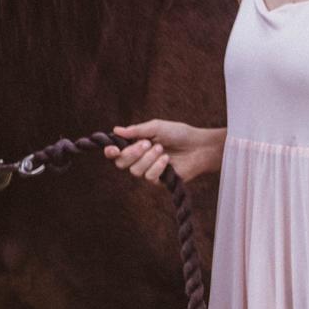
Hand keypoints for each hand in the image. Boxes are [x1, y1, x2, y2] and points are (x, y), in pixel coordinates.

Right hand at [105, 120, 220, 183]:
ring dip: (148, 158)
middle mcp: (138, 159)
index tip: (114, 148)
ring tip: (161, 149)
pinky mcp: (158, 181)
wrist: (198, 146)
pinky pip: (149, 177)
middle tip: (146, 143)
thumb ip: (136, 130)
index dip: (110, 151)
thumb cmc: (178, 134)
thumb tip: (116, 130)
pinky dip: (157, 166)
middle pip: (121, 163)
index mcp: (135, 145)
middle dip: (132, 153)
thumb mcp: (157, 127)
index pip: (115, 152)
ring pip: (135, 171)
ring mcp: (148, 171)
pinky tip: (167, 159)